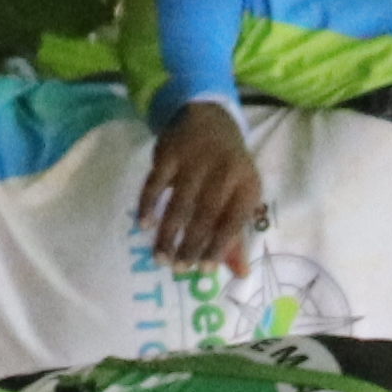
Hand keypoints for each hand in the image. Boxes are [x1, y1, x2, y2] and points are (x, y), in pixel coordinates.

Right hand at [135, 103, 265, 268]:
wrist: (208, 118)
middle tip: (179, 269)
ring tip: (161, 258)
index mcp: (246, 184)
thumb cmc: (227, 168)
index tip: (205, 270)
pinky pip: (156, 183)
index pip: (233, 222)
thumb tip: (241, 274)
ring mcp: (195, 160)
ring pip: (180, 203)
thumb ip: (236, 236)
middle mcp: (224, 171)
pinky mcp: (170, 152)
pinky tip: (144, 225)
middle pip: (206, 215)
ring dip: (168, 234)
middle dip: (191, 245)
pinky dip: (149, 205)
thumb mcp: (239, 195)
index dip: (219, 247)